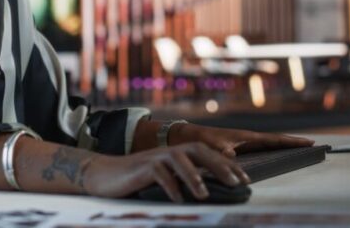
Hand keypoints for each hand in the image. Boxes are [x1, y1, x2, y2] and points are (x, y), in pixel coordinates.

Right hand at [82, 142, 249, 202]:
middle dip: (220, 165)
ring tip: (205, 194)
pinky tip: (178, 200)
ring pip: (178, 158)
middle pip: (198, 150)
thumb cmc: (137, 181)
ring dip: (193, 176)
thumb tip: (210, 193)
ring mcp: (154, 157)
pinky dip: (169, 185)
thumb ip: (182, 181)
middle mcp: (168, 152)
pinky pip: (158, 172)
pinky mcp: (140, 167)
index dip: (227, 164)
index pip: (207, 153)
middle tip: (238, 182)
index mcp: (177, 154)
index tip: (246, 179)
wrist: (104, 174)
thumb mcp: (164, 180)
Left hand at [169, 123, 313, 156]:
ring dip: (285, 146)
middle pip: (277, 140)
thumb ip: (222, 151)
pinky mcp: (241, 147)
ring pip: (271, 144)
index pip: (274, 140)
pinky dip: (274, 150)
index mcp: (247, 137)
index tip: (309, 142)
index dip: (291, 142)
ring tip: (301, 149)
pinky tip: (278, 155)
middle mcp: (249, 138)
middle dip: (294, 142)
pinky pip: (263, 149)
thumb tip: (231, 156)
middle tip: (312, 145)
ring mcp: (246, 142)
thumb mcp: (212, 146)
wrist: (191, 136)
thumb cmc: (202, 140)